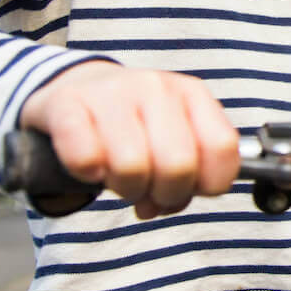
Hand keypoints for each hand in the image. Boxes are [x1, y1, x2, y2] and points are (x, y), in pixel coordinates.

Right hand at [19, 61, 239, 218]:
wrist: (79, 86)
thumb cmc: (135, 124)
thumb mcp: (174, 138)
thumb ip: (189, 176)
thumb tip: (164, 205)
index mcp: (192, 94)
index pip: (223, 148)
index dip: (208, 184)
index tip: (189, 187)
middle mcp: (156, 87)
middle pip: (178, 166)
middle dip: (164, 194)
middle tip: (147, 187)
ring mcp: (112, 92)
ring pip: (132, 168)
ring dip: (123, 188)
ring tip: (117, 175)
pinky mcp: (67, 103)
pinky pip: (85, 158)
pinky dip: (86, 174)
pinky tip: (89, 166)